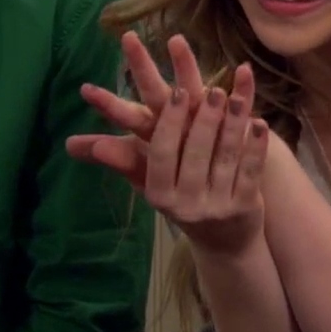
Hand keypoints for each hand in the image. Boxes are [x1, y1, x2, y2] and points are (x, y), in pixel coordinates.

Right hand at [70, 32, 270, 253]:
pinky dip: (254, 144)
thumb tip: (71, 145)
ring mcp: (217, 206)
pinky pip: (250, 170)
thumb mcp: (151, 182)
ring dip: (232, 123)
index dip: (171, 122)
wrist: (224, 243)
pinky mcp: (246, 208)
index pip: (162, 152)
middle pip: (195, 151)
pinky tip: (259, 121)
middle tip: (212, 89)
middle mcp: (186, 203)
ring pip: (225, 156)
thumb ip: (121, 158)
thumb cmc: (181, 200)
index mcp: (159, 193)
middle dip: (204, 117)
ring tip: (236, 96)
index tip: (178, 92)